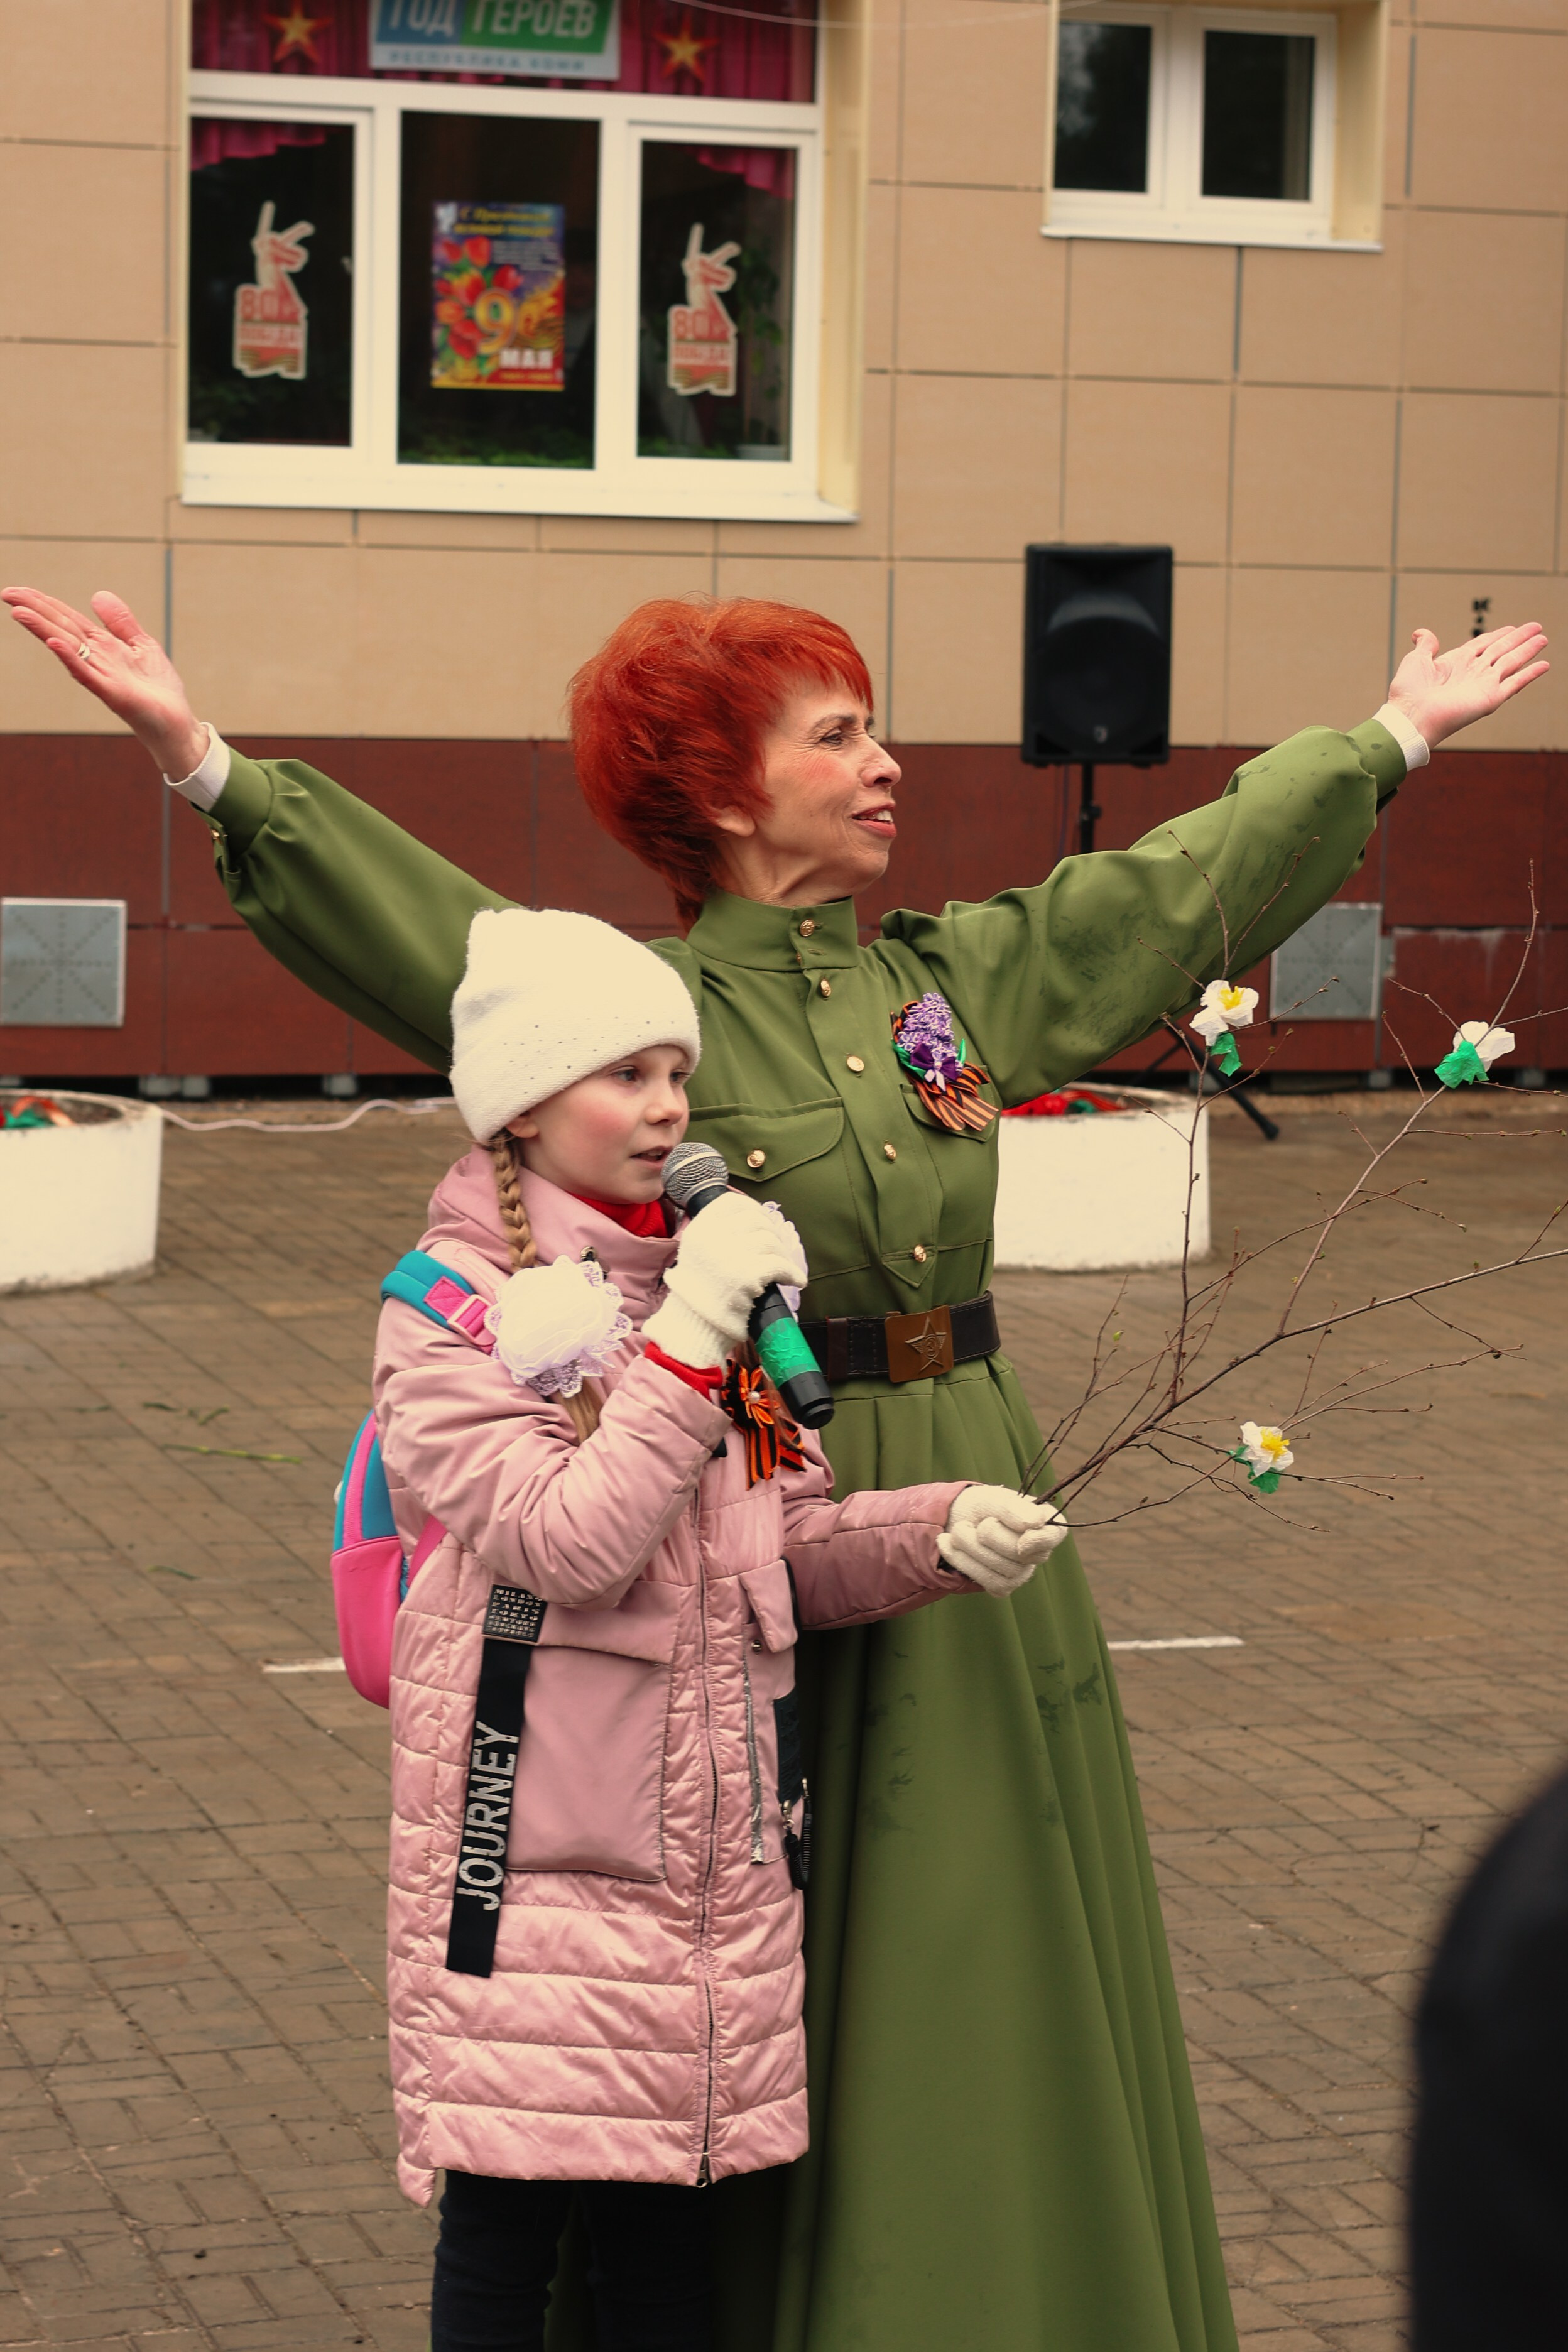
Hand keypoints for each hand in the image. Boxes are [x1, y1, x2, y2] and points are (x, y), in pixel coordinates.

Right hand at [2, 585, 208, 777]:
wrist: (177, 723)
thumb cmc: (158, 690)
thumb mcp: (142, 645)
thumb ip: (120, 622)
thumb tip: (97, 594)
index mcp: (103, 646)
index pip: (68, 619)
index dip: (44, 603)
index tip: (18, 591)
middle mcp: (97, 660)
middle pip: (62, 628)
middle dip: (35, 610)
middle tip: (7, 594)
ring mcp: (102, 676)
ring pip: (68, 648)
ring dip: (43, 629)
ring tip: (19, 612)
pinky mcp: (113, 694)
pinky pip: (88, 674)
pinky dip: (71, 658)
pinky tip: (54, 643)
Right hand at [642, 1193, 808, 1367]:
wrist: (693, 1326)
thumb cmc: (698, 1293)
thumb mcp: (696, 1253)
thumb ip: (716, 1235)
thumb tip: (754, 1219)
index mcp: (699, 1229)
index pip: (732, 1203)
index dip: (753, 1209)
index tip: (764, 1221)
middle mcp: (713, 1237)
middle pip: (756, 1220)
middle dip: (773, 1234)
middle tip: (778, 1250)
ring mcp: (730, 1254)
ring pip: (770, 1241)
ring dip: (783, 1255)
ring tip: (785, 1268)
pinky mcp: (747, 1275)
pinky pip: (781, 1265)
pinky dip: (793, 1273)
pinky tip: (796, 1281)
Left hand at [937, 1486, 1067, 1596]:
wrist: (954, 1519)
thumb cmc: (981, 1506)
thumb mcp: (994, 1498)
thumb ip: (1014, 1508)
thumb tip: (1036, 1522)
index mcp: (1043, 1522)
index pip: (1055, 1534)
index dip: (1040, 1540)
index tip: (1022, 1540)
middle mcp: (1037, 1550)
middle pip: (1022, 1554)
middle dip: (991, 1537)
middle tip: (971, 1524)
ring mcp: (1021, 1571)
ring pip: (1003, 1570)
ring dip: (971, 1547)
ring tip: (957, 1530)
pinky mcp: (1001, 1585)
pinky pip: (988, 1581)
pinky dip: (963, 1561)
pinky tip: (948, 1545)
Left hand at [1387, 622, 1548, 751]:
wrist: (1411, 716)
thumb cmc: (1408, 693)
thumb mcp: (1415, 660)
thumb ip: (1425, 645)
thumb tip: (1421, 633)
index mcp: (1457, 663)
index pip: (1483, 644)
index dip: (1498, 635)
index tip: (1512, 627)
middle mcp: (1473, 673)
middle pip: (1502, 650)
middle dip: (1519, 638)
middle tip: (1537, 626)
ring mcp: (1483, 685)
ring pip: (1512, 662)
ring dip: (1528, 650)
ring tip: (1543, 639)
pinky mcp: (1491, 698)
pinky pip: (1515, 683)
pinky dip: (1530, 674)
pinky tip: (1544, 665)